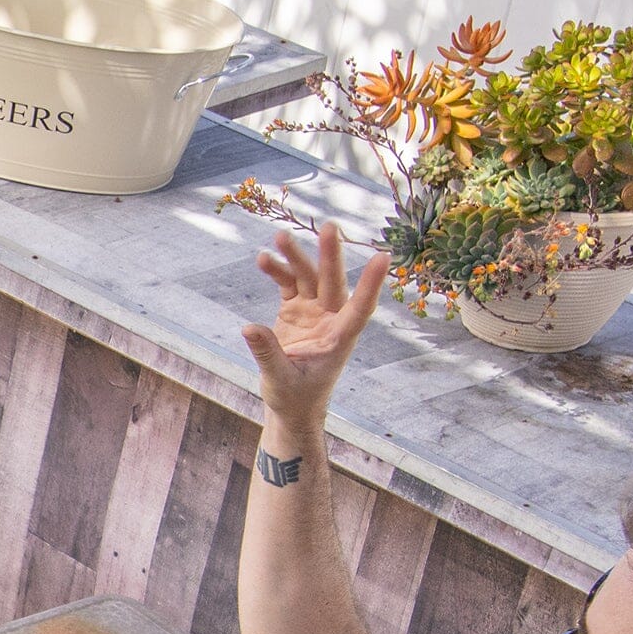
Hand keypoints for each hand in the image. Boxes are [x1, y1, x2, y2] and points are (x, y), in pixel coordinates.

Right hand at [241, 222, 386, 439]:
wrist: (291, 405)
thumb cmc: (295, 398)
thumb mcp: (280, 380)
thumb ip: (267, 354)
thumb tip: (249, 329)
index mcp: (339, 338)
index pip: (360, 308)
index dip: (371, 284)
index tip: (383, 257)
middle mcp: (330, 320)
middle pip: (333, 282)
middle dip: (331, 255)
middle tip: (331, 227)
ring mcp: (313, 313)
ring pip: (309, 278)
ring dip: (296, 257)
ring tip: (279, 237)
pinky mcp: (295, 311)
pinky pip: (289, 284)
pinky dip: (278, 271)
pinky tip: (264, 258)